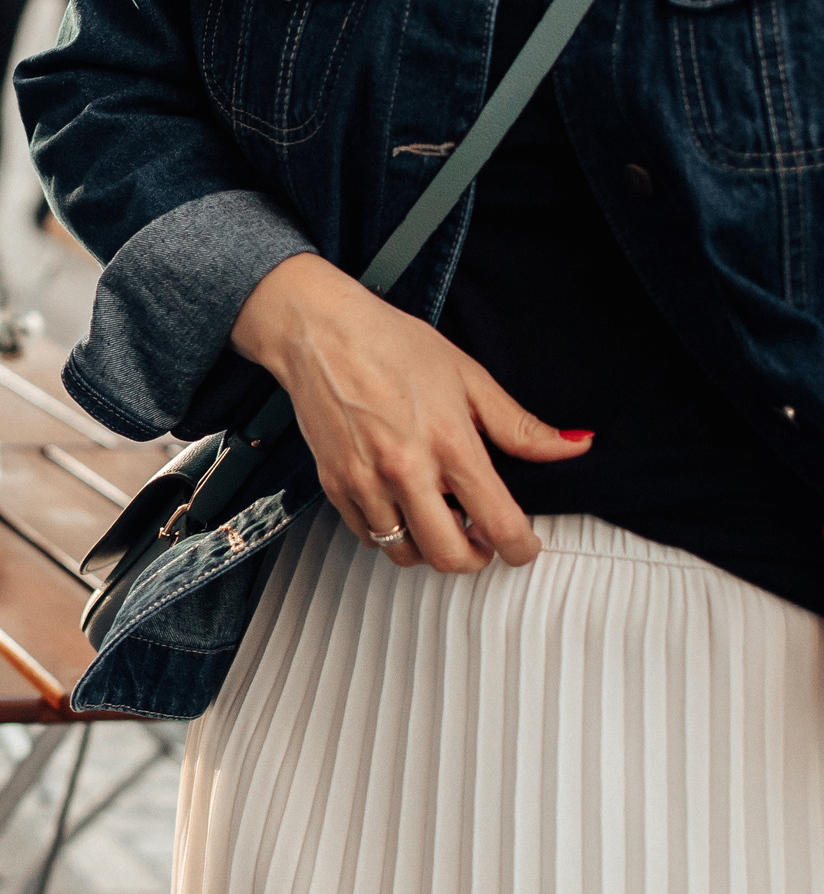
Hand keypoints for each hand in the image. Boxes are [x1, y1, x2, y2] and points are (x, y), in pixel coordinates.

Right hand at [230, 253, 592, 571]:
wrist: (320, 334)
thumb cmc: (391, 346)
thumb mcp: (469, 378)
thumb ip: (520, 426)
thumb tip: (573, 446)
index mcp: (449, 442)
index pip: (498, 522)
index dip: (522, 548)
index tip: (524, 547)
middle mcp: (405, 470)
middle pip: (450, 555)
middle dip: (477, 559)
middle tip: (483, 542)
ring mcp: (365, 482)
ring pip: (405, 554)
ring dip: (431, 549)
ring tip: (441, 524)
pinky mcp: (335, 486)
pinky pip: (368, 537)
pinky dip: (392, 535)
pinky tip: (403, 508)